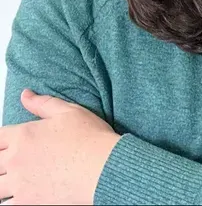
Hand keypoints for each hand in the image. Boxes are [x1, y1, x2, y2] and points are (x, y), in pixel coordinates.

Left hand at [0, 89, 120, 204]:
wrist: (102, 167)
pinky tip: (16, 197)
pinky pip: (6, 205)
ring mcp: (20, 184)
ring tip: (9, 182)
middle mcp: (16, 159)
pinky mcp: (28, 203)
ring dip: (1, 183)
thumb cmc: (89, 138)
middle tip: (7, 164)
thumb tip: (25, 95)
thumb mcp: (68, 111)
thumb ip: (42, 103)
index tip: (5, 144)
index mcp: (23, 135)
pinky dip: (8, 201)